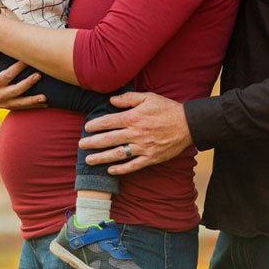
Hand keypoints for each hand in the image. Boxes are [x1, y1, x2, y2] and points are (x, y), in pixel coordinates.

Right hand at [0, 47, 46, 109]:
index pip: (7, 75)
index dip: (17, 68)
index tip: (27, 60)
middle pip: (16, 90)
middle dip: (27, 83)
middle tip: (38, 75)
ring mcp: (5, 103)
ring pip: (21, 102)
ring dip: (33, 100)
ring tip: (44, 97)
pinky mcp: (10, 107)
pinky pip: (23, 107)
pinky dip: (34, 106)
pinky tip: (45, 104)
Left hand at [78, 92, 192, 174]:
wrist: (188, 124)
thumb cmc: (166, 108)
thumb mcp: (148, 97)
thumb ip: (128, 99)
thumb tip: (111, 100)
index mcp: (133, 118)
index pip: (108, 122)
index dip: (95, 125)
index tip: (86, 128)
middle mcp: (136, 134)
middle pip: (109, 139)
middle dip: (93, 143)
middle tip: (80, 145)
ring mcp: (143, 147)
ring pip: (118, 154)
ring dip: (102, 158)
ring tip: (89, 160)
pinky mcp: (151, 158)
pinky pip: (134, 166)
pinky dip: (122, 169)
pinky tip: (111, 171)